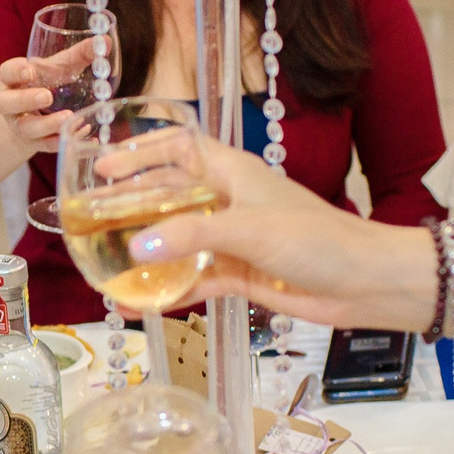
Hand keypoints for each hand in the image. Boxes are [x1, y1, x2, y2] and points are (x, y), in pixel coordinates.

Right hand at [0, 38, 102, 154]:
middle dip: (25, 100)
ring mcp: (20, 125)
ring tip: (67, 118)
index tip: (31, 70)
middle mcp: (10, 104)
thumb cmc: (48, 84)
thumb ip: (80, 55)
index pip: (7, 72)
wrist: (38, 115)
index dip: (16, 72)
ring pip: (25, 128)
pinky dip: (63, 142)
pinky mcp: (34, 144)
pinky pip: (46, 146)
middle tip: (47, 96)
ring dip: (46, 125)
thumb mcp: (59, 68)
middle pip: (6, 103)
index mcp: (13, 80)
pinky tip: (84, 136)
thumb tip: (105, 41)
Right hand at [125, 138, 407, 326]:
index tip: (103, 168)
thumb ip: (191, 235)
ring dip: (146, 253)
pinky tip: (141, 304)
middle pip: (168, 197)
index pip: (177, 149)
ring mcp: (231, 240)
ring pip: (176, 242)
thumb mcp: (250, 230)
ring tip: (106, 267)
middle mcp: (227, 201)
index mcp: (231, 172)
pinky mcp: (239, 275)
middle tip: (91, 223)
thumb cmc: (315, 238)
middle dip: (131, 208)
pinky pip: (193, 279)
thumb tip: (137, 246)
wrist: (362, 283)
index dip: (139, 154)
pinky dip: (168, 290)